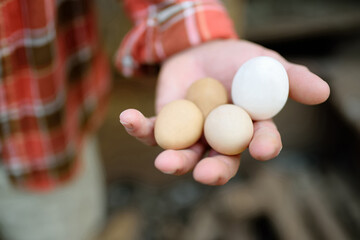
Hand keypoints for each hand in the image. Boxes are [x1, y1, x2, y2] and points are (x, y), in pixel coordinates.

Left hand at [119, 39, 329, 184]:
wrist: (202, 52)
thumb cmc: (238, 61)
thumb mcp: (266, 65)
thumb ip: (290, 79)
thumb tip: (323, 92)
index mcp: (246, 128)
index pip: (259, 141)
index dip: (264, 146)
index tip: (265, 149)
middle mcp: (219, 138)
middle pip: (219, 161)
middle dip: (214, 171)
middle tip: (207, 174)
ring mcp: (190, 134)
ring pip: (183, 154)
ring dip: (174, 160)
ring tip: (165, 162)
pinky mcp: (164, 125)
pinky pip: (151, 131)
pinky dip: (138, 127)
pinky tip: (128, 118)